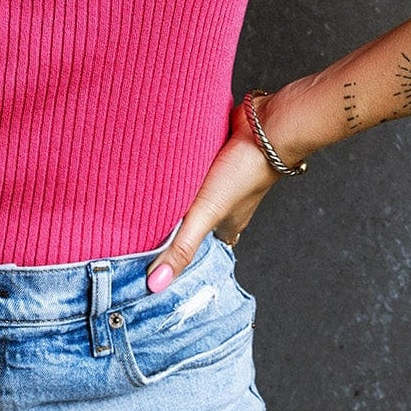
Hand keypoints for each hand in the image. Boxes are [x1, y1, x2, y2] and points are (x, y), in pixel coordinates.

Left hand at [144, 92, 286, 289]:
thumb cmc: (243, 173)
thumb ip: (181, 247)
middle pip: (198, 220)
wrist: (263, 126)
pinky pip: (194, 166)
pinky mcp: (215, 155)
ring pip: (195, 192)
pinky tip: (162, 166)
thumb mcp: (206, 216)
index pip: (205, 248)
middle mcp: (226, 204)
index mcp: (228, 225)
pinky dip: (181, 169)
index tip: (164, 259)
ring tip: (147, 198)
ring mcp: (222, 178)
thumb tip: (157, 284)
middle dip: (176, 224)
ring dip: (177, 194)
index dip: (187, 255)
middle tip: (146, 227)